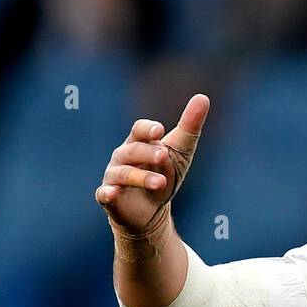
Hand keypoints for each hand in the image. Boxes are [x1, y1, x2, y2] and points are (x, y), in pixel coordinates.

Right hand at [96, 94, 208, 233]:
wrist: (153, 210)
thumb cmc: (165, 173)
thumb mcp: (181, 150)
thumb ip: (189, 125)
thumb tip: (203, 97)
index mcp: (140, 142)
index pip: (139, 130)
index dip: (147, 129)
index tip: (159, 131)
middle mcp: (123, 156)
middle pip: (133, 150)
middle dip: (148, 152)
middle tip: (164, 156)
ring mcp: (113, 176)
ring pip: (124, 173)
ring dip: (141, 177)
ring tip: (160, 183)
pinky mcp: (108, 197)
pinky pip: (103, 193)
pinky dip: (107, 193)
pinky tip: (111, 194)